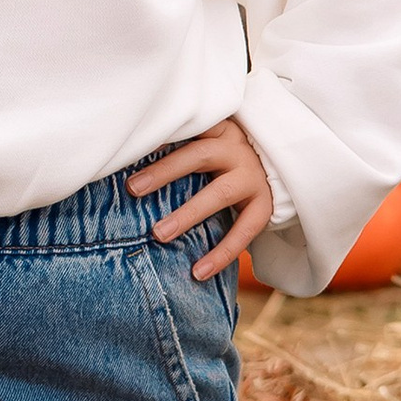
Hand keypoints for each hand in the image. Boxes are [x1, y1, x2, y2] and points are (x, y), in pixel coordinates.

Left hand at [129, 117, 275, 282]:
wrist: (275, 170)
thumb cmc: (223, 160)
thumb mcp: (206, 144)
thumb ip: (178, 149)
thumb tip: (125, 163)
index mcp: (217, 130)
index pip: (187, 128)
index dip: (160, 135)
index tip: (130, 145)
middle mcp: (236, 149)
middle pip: (198, 156)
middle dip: (164, 172)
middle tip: (133, 189)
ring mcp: (252, 177)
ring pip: (219, 194)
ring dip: (188, 215)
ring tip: (160, 234)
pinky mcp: (264, 205)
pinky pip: (243, 231)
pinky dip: (222, 253)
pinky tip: (199, 272)